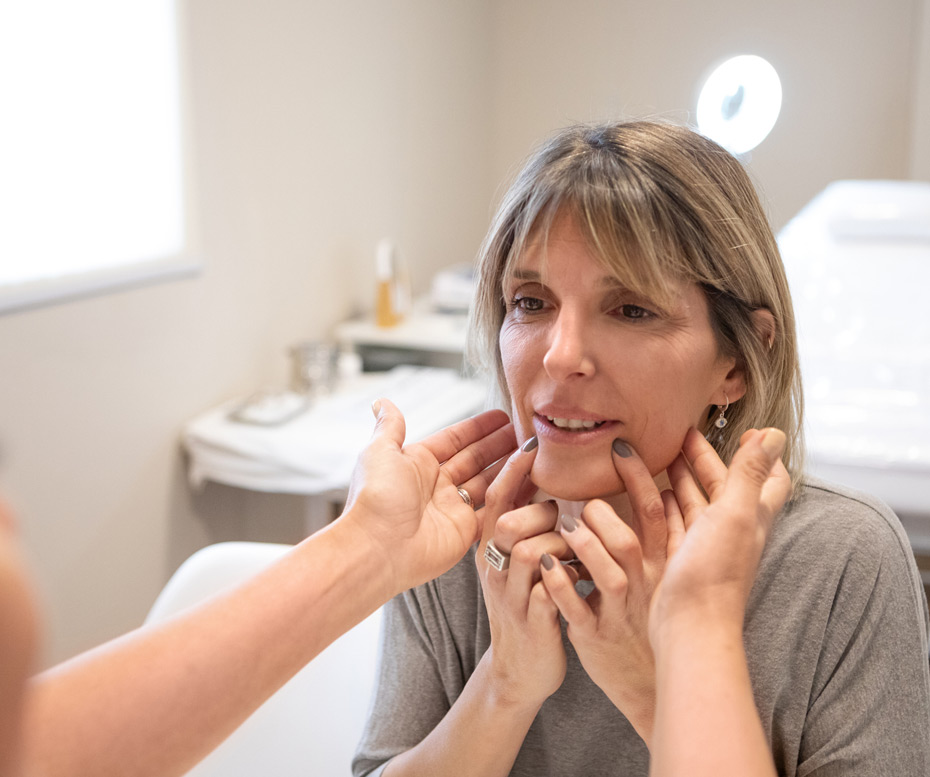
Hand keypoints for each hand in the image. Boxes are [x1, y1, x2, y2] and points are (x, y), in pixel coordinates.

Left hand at [342, 399, 515, 594]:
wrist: (377, 548)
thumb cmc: (375, 498)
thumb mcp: (380, 452)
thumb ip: (390, 426)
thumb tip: (381, 402)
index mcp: (416, 463)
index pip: (454, 440)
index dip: (477, 428)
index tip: (501, 416)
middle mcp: (435, 485)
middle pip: (474, 459)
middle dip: (499, 445)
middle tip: (524, 432)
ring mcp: (451, 509)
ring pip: (487, 482)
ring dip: (508, 467)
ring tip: (532, 450)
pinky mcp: (464, 532)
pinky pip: (493, 510)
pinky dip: (511, 497)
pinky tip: (528, 481)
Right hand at [477, 438, 571, 709]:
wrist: (519, 670)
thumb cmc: (527, 603)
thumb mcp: (516, 563)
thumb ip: (525, 524)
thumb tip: (544, 474)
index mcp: (489, 549)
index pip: (494, 498)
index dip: (512, 469)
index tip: (534, 444)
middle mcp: (494, 570)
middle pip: (507, 521)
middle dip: (541, 510)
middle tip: (565, 513)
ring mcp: (511, 597)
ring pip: (531, 552)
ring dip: (563, 543)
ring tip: (580, 547)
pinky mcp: (533, 623)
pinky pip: (549, 592)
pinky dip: (572, 578)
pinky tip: (586, 575)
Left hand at [538, 440, 669, 742]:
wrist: (643, 681)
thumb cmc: (646, 616)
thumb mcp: (658, 574)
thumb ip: (658, 533)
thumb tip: (665, 485)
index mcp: (660, 565)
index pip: (658, 513)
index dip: (641, 476)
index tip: (620, 446)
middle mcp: (644, 587)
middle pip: (633, 541)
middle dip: (606, 516)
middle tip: (585, 504)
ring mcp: (620, 612)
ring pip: (610, 575)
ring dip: (585, 546)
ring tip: (567, 529)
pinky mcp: (596, 635)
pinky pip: (579, 610)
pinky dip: (561, 586)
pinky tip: (547, 566)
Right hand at [650, 427, 789, 643]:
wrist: (690, 627)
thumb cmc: (716, 574)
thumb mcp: (735, 513)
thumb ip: (750, 472)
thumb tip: (775, 433)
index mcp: (752, 517)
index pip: (767, 479)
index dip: (761, 455)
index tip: (748, 432)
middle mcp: (732, 530)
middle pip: (723, 485)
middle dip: (707, 458)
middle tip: (684, 433)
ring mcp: (704, 545)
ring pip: (696, 502)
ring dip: (683, 476)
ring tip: (663, 453)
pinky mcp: (679, 559)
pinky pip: (673, 522)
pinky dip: (665, 502)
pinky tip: (652, 493)